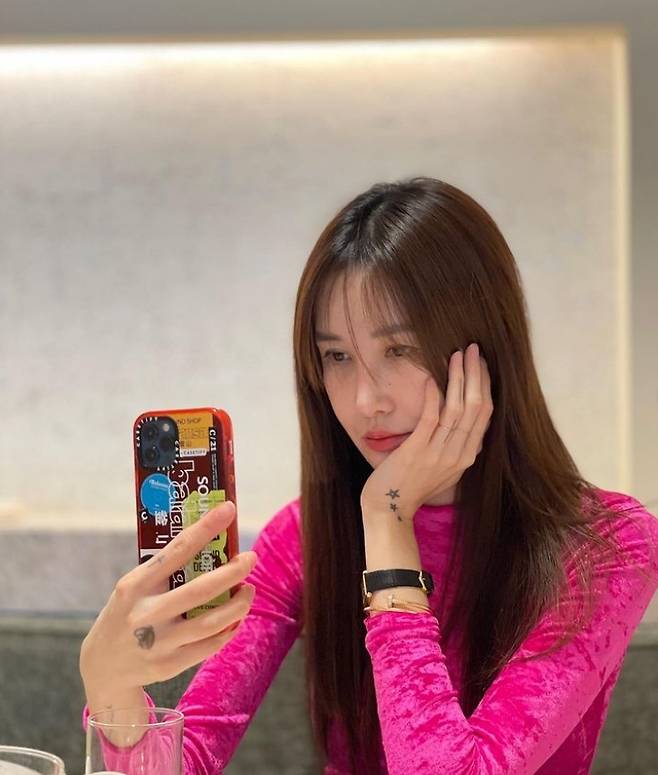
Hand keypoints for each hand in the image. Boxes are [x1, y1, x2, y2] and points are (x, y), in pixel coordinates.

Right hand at [80, 501, 257, 693]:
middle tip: (251, 558)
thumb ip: (165, 571)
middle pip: (201, 590)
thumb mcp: (134, 587)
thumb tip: (212, 544)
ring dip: (239, 604)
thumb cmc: (128, 612)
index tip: (228, 510)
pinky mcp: (169, 665)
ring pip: (212, 622)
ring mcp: (158, 643)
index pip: (177, 550)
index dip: (206, 528)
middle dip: (232, 572)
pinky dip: (230, 628)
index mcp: (135, 585)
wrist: (104, 666)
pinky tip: (237, 616)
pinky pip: (210, 645)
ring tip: (248, 590)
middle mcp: (145, 613)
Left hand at [360, 342, 492, 524]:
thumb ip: (456, 448)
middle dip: (476, 374)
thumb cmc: (412, 485)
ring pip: (458, 409)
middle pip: (477, 407)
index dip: (486, 385)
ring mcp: (439, 453)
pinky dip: (434, 395)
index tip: (482, 364)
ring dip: (458, 378)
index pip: (485, 414)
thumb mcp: (444, 468)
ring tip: (457, 355)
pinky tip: (432, 377)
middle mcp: (458, 454)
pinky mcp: (417, 451)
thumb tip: (464, 425)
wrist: (389, 509)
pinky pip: (431, 418)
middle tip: (474, 349)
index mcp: (467, 456)